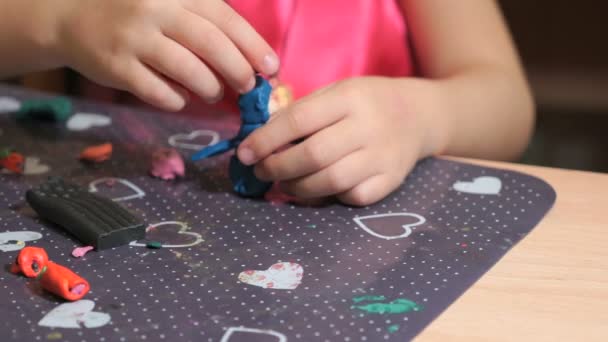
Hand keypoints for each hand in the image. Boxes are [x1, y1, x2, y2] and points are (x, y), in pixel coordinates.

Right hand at [51, 0, 277, 110]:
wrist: (72, 19)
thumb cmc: (136, 14)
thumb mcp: (170, 4)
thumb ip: (205, 23)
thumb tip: (250, 59)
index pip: (224, 18)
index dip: (252, 45)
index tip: (271, 67)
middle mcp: (155, 10)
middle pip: (211, 45)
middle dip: (239, 71)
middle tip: (248, 86)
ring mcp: (134, 40)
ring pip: (189, 72)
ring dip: (211, 88)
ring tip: (214, 92)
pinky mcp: (117, 69)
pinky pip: (161, 93)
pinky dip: (179, 100)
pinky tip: (182, 97)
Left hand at [237, 77, 447, 205]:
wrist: (419, 115)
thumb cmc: (366, 102)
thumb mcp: (336, 92)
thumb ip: (301, 111)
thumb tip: (259, 138)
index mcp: (350, 98)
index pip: (299, 120)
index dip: (266, 140)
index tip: (244, 153)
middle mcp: (369, 127)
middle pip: (313, 155)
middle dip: (277, 167)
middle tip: (261, 171)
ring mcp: (383, 157)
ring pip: (331, 181)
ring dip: (297, 187)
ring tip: (283, 183)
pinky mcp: (391, 180)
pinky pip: (352, 197)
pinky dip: (328, 197)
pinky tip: (317, 190)